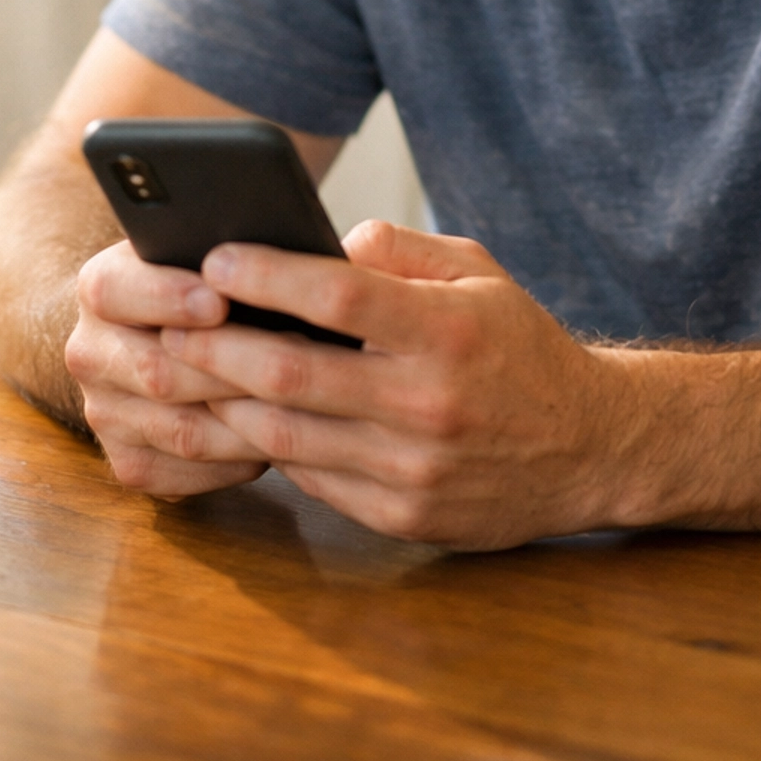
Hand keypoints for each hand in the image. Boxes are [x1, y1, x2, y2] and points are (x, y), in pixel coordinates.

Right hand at [65, 238, 270, 497]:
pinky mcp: (129, 463)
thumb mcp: (201, 249)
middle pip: (159, 373)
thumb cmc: (201, 283)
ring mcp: (105, 413)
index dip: (167, 297)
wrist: (153, 334)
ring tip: (303, 407)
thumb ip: (225, 250)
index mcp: (102, 288)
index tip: (219, 302)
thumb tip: (280, 255)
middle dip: (232, 371)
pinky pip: (189, 472)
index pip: (117, 291)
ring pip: (181, 431)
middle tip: (295, 364)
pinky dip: (237, 460)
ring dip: (247, 422)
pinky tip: (277, 441)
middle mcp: (90, 353)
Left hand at [161, 222, 636, 548]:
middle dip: (215, 346)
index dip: (268, 274)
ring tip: (184, 370)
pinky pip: (311, 478)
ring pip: (285, 437)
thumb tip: (322, 244)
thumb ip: (400, 250)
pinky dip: (266, 446)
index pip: (339, 298)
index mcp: (449, 333)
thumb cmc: (521, 347)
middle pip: (291, 376)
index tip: (214, 254)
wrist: (592, 449)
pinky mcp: (403, 516)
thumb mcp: (480, 273)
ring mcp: (413, 470)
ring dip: (223, 402)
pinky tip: (237, 417)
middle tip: (168, 322)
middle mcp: (429, 405)